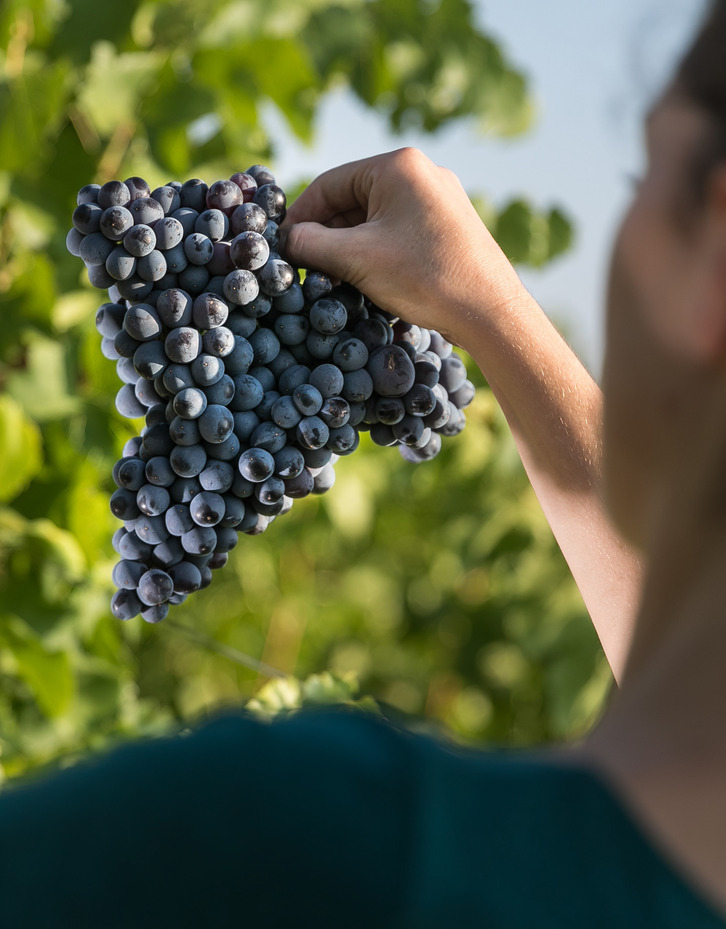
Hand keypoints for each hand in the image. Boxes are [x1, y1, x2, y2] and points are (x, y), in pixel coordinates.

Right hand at [281, 148, 526, 347]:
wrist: (490, 311)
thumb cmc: (425, 277)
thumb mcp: (357, 259)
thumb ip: (313, 245)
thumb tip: (287, 241)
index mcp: (398, 166)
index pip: (330, 184)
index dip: (301, 216)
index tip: (285, 247)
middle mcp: (422, 173)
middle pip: (353, 200)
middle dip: (327, 234)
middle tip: (308, 268)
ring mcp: (439, 200)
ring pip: (376, 218)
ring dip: (350, 247)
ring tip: (336, 279)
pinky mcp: (449, 227)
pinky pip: (399, 231)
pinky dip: (377, 251)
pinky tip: (368, 280)